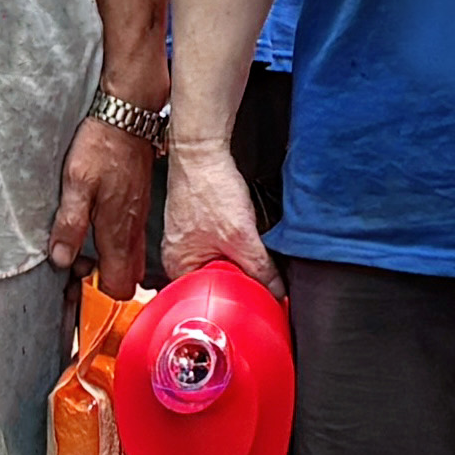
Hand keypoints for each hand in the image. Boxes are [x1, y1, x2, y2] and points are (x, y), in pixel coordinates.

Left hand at [50, 112, 156, 297]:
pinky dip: (113, 244)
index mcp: (118, 232)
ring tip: (80, 248)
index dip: (99, 294)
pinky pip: (130, 238)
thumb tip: (61, 259)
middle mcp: (133, 230)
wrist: (127, 116)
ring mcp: (138, 218)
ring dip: (108, 262)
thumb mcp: (77, 183)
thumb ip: (70, 224)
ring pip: (130, 258)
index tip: (76, 285)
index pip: (120, 287)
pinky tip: (93, 226)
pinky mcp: (137, 205)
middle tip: (76, 268)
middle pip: (128, 278)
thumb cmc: (103, 146)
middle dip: (104, 282)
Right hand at [157, 135, 276, 289]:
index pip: (205, 302)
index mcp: (178, 266)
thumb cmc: (207, 188)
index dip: (233, 302)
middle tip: (259, 282)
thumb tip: (276, 291)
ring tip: (251, 255)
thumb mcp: (240, 236)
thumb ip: (260, 269)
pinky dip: (234, 246)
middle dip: (238, 282)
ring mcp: (187, 240)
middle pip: (213, 284)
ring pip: (219, 264)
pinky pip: (219, 246)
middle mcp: (178, 256)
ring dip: (238, 262)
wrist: (202, 151)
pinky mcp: (198, 225)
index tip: (255, 301)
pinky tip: (244, 237)